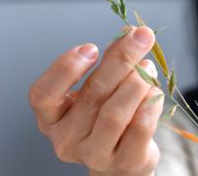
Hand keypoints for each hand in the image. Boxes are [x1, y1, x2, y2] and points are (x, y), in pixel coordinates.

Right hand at [29, 26, 163, 175]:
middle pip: (92, 94)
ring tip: (148, 66)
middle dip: (120, 59)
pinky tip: (154, 91)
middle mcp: (67, 139)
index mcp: (51, 119)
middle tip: (141, 36)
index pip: (43, 95)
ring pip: (115, 113)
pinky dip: (150, 104)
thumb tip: (127, 35)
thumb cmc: (106, 117)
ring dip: (137, 82)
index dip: (65, 68)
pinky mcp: (125, 162)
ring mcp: (95, 154)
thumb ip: (109, 62)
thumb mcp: (99, 90)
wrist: (123, 160)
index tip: (91, 48)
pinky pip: (140, 128)